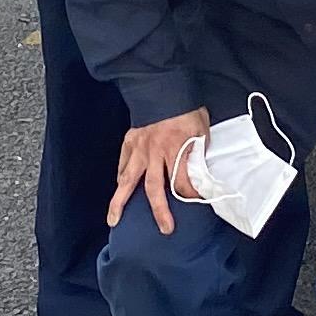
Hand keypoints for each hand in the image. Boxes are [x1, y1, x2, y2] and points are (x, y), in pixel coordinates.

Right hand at [110, 108, 209, 233]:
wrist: (163, 87)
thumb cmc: (185, 109)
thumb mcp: (201, 129)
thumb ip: (199, 152)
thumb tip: (201, 175)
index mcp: (175, 149)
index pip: (182, 182)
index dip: (190, 195)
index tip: (197, 202)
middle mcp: (155, 153)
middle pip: (155, 189)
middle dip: (160, 211)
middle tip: (165, 229)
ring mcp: (139, 148)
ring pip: (128, 180)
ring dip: (120, 202)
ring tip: (114, 220)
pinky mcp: (129, 141)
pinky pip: (122, 163)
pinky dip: (120, 177)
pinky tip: (119, 189)